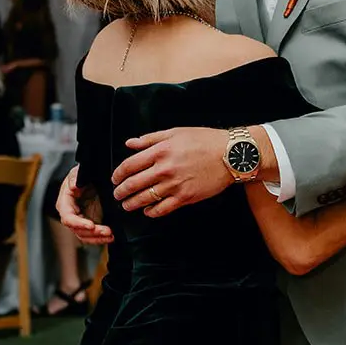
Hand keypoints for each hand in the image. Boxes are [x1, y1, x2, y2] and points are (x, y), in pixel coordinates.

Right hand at [56, 165, 112, 244]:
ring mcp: (79, 222)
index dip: (79, 223)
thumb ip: (75, 178)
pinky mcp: (89, 225)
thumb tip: (73, 186)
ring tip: (111, 235)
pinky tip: (110, 237)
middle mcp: (70, 215)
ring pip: (85, 236)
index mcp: (64, 203)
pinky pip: (92, 236)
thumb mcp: (78, 172)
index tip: (91, 225)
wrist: (91, 180)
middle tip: (107, 231)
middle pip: (78, 230)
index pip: (68, 218)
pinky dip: (101, 238)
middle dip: (93, 233)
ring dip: (98, 238)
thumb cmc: (82, 176)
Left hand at [113, 128, 231, 215]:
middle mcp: (164, 169)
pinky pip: (163, 209)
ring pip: (145, 198)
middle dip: (121, 191)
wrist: (230, 155)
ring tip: (127, 205)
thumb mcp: (175, 132)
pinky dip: (152, 212)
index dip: (118, 174)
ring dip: (132, 204)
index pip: (129, 165)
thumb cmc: (204, 140)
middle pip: (133, 184)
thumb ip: (150, 139)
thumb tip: (130, 143)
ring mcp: (174, 185)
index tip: (115, 178)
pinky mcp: (185, 197)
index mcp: (160, 151)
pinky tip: (147, 211)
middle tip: (117, 194)